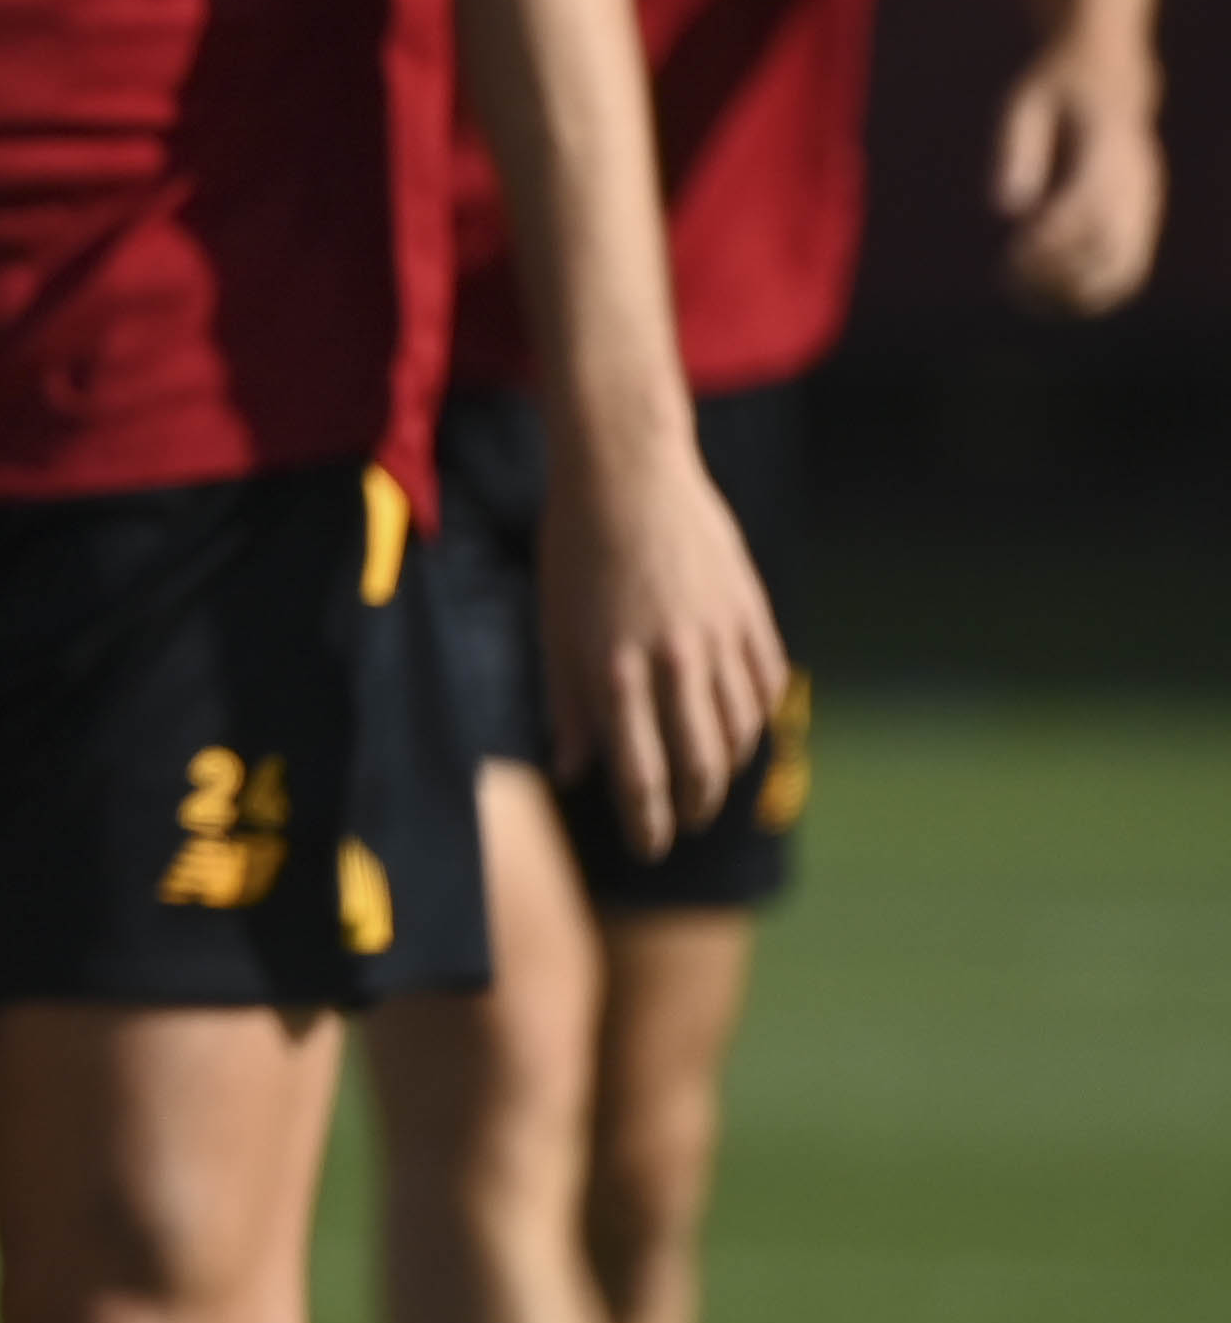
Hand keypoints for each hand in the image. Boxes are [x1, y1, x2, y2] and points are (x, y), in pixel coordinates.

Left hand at [537, 432, 788, 860]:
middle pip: (699, 767)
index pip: (640, 776)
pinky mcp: (752, 614)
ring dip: (728, 771)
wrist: (628, 473)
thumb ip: (567, 705)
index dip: (646, 823)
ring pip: (741, 733)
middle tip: (682, 822)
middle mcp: (673, 664)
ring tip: (710, 785)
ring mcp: (720, 639)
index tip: (648, 849)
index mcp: (614, 671)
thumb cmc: (575, 550)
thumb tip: (572, 772)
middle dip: (692, 808)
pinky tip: (743, 732)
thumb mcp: (554, 626)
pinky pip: (767, 687)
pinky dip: (759, 719)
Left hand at [990, 45, 1163, 316]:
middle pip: (1109, 245)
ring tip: (1024, 299)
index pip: (1088, 207)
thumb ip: (1016, 150)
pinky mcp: (1144, 216)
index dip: (1053, 239)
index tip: (1012, 256)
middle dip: (1059, 272)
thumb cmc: (1056, 86)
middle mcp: (1137, 180)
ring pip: (1126, 267)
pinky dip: (1094, 293)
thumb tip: (1005, 210)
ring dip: (1076, 294)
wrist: (1110, 72)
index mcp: (1110, 146)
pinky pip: (1130, 267)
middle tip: (1006, 280)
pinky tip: (1051, 299)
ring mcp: (1147, 201)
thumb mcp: (1025, 102)